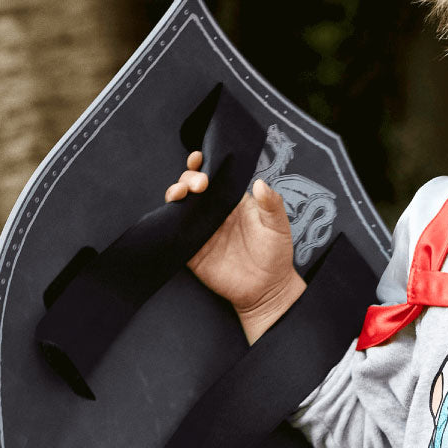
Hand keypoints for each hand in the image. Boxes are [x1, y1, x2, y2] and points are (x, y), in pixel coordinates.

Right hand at [166, 151, 304, 340]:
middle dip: (189, 178)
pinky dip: (169, 222)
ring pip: (179, 206)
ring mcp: (201, 230)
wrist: (267, 290)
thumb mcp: (279, 226)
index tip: (199, 158)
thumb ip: (271, 204)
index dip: (203, 165)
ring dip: (175, 194)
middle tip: (200, 184)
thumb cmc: (275, 255)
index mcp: (232, 202)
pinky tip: (171, 215)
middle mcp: (214, 212)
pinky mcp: (192, 250)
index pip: (214, 178)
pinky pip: (175, 233)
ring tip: (180, 193)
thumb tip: (260, 183)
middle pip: (192, 187)